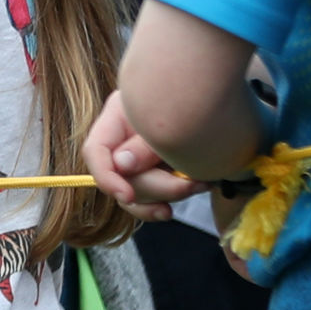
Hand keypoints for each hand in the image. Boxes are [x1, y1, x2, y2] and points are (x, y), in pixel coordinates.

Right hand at [84, 90, 202, 212]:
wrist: (215, 99)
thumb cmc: (190, 100)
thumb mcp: (167, 119)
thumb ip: (144, 145)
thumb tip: (121, 166)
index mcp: (117, 119)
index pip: (95, 152)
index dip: (106, 177)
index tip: (126, 195)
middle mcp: (121, 142)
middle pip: (122, 178)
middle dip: (156, 187)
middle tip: (190, 183)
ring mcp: (136, 161)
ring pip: (135, 193)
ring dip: (167, 194)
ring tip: (199, 184)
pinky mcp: (152, 175)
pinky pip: (145, 201)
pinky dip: (158, 206)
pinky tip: (169, 211)